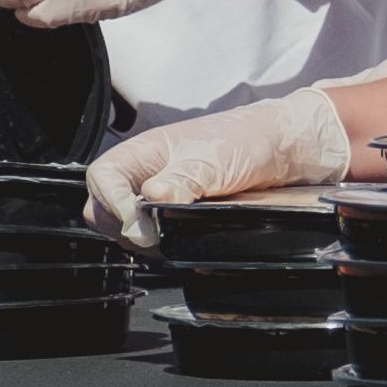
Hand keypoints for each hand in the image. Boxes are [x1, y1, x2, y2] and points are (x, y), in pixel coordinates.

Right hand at [83, 90, 357, 244]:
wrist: (285, 151)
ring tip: (175, 239)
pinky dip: (165, 247)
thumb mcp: (212, 160)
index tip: (138, 222)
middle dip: (124, 226)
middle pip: (104, 209)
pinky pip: (156, 241)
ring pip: (128, 231)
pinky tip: (186, 245)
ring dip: (146, 241)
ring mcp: (159, 201)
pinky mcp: (177, 221)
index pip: (102, 178)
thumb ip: (181, 181)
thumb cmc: (247, 140)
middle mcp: (145, 177)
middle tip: (155, 235)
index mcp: (143, 152)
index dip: (111, 201)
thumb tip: (152, 198)